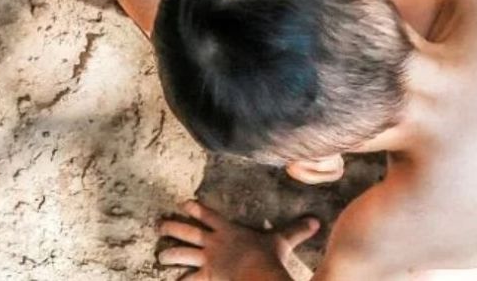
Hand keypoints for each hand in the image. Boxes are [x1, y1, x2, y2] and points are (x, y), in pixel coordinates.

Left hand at [156, 201, 319, 280]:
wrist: (256, 273)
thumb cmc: (268, 256)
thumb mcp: (282, 240)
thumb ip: (296, 230)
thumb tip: (316, 220)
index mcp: (228, 230)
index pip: (208, 215)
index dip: (196, 208)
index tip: (184, 203)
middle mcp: (213, 242)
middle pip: (187, 232)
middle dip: (172, 227)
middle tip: (160, 226)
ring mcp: (207, 260)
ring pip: (181, 254)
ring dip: (169, 255)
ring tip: (161, 256)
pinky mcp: (207, 276)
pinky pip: (189, 280)